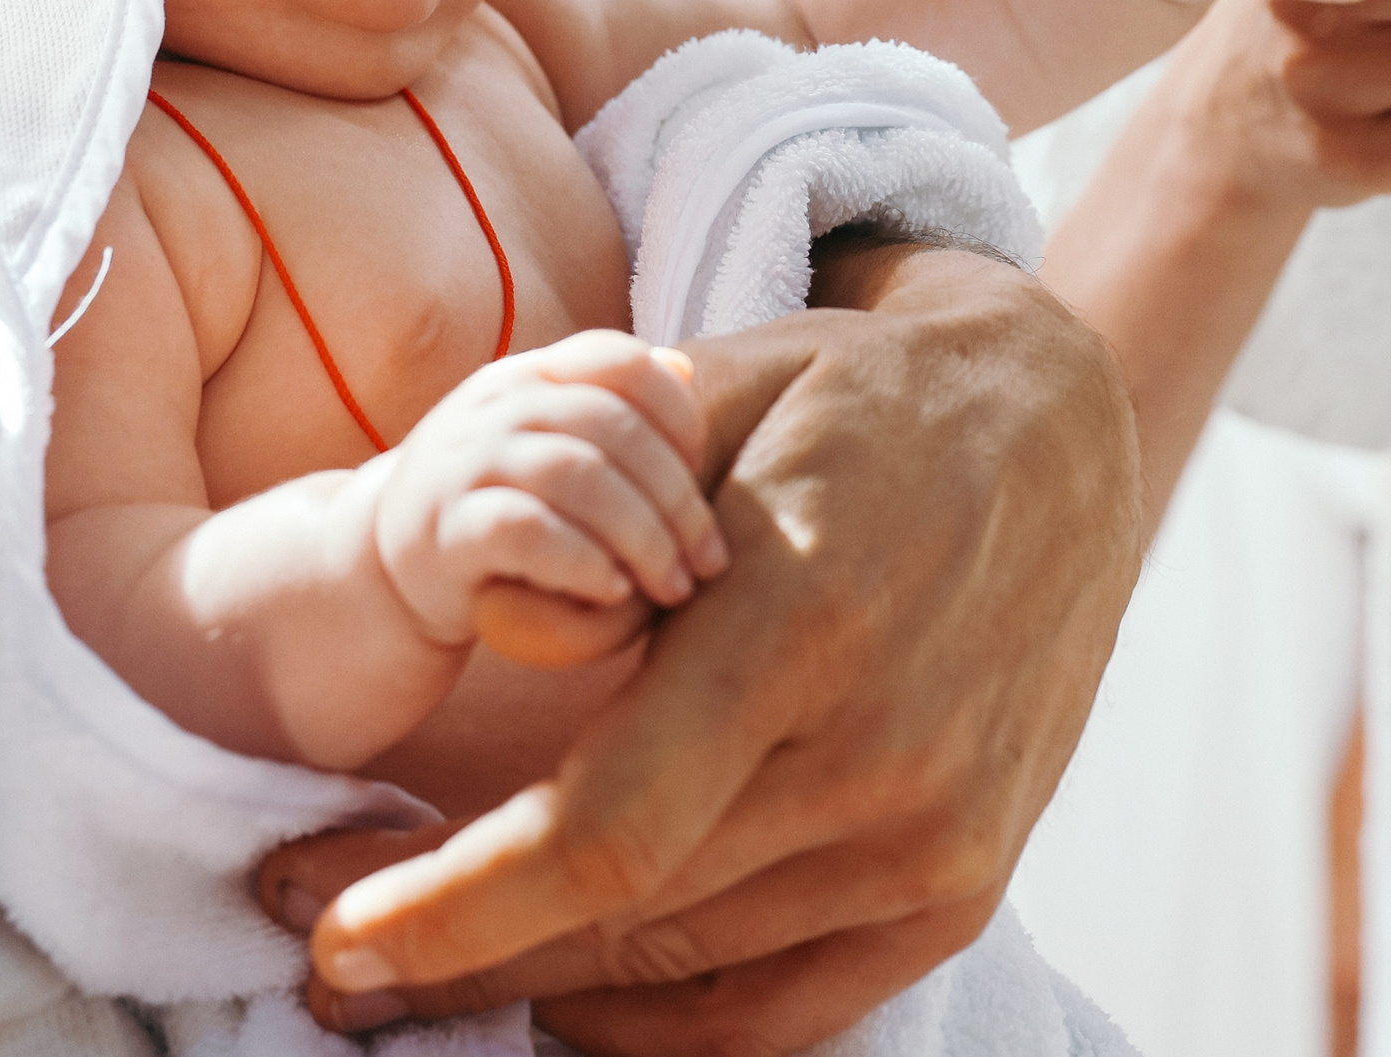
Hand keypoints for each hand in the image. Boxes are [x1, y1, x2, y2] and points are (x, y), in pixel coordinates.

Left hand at [260, 244, 1139, 1051]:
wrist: (1062, 431)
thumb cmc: (858, 400)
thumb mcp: (715, 394)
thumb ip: (596, 514)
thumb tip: (501, 631)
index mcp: (804, 623)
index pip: (606, 829)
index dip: (457, 908)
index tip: (338, 936)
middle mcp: (881, 756)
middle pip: (625, 917)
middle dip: (456, 953)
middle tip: (328, 955)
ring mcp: (936, 839)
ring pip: (691, 966)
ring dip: (545, 978)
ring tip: (428, 957)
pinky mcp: (965, 883)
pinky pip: (789, 1007)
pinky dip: (667, 1018)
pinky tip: (571, 988)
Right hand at [373, 331, 724, 669]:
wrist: (387, 568)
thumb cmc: (496, 506)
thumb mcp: (549, 444)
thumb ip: (613, 409)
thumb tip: (684, 370)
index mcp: (530, 375)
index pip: (618, 359)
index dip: (677, 412)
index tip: (701, 471)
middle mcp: (495, 405)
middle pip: (611, 426)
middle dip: (676, 498)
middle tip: (707, 561)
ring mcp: (465, 460)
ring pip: (576, 474)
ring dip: (642, 536)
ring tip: (672, 585)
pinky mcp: (445, 527)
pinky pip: (525, 529)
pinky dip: (581, 560)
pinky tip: (612, 590)